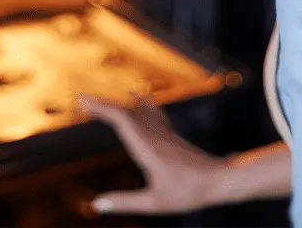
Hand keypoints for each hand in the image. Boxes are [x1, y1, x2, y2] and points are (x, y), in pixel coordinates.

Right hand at [76, 93, 224, 215]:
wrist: (220, 179)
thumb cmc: (189, 193)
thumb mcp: (154, 203)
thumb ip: (124, 202)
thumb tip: (96, 204)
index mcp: (147, 147)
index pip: (120, 118)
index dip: (100, 107)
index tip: (82, 102)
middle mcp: (154, 134)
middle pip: (125, 111)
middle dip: (102, 104)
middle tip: (81, 100)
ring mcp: (164, 133)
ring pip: (137, 110)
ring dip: (117, 104)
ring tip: (100, 102)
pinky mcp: (171, 135)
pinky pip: (152, 112)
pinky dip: (140, 103)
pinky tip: (137, 96)